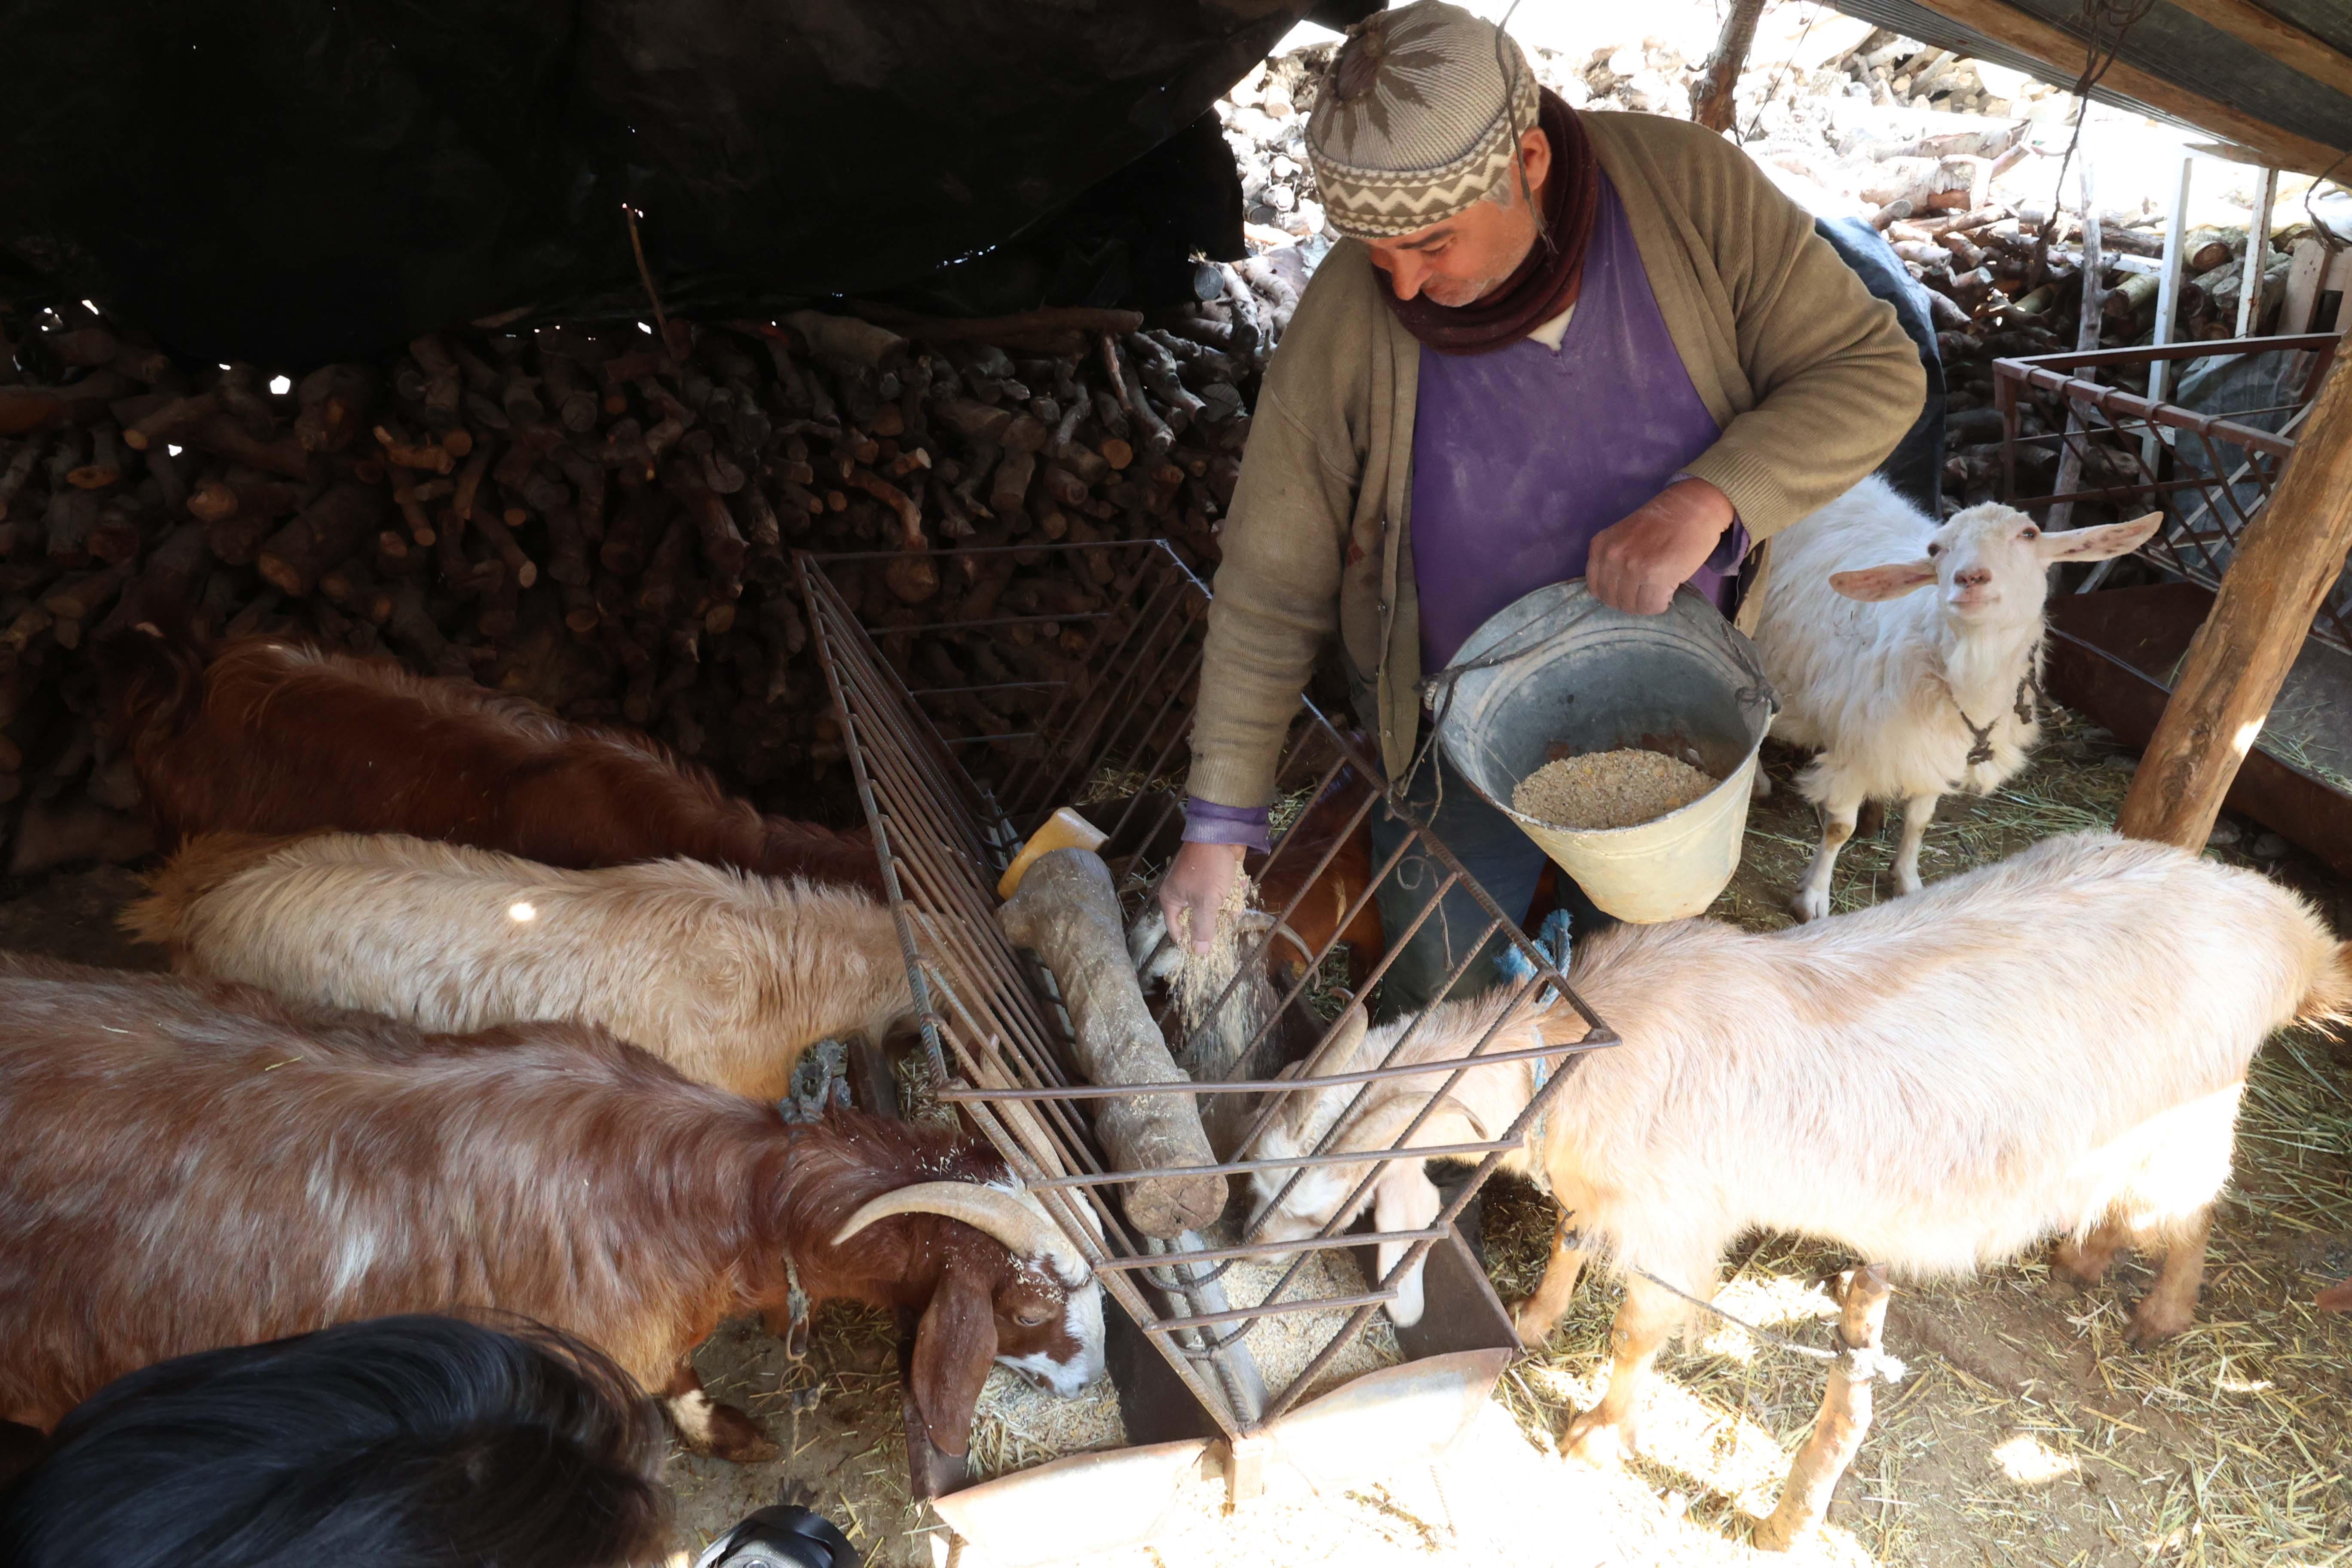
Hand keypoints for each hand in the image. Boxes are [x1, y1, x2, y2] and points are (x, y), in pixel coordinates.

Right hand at [1158, 841, 1247, 955]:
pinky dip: (1233, 890)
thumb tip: (1198, 952)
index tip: (1205, 950)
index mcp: (1172, 899)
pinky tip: (1239, 883)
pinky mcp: (1215, 877)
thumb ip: (1203, 927)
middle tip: (1227, 920)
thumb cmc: (1209, 868)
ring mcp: (1200, 884)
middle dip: (1216, 920)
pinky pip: (1224, 892)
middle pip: (1198, 919)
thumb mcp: (1206, 902)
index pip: (1176, 929)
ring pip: (1214, 906)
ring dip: (1228, 904)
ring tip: (1235, 898)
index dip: (1190, 940)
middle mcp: (1183, 893)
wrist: (1222, 834)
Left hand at [1586, 479, 1735, 614]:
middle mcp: (1612, 557)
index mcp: (1600, 546)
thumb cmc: (1662, 522)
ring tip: (1659, 589)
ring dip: (1647, 603)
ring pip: (1632, 606)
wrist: (1693, 508)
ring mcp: (1632, 567)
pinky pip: (1652, 607)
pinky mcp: (1655, 577)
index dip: (1614, 593)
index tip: (1629, 589)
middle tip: (1647, 591)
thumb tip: (1614, 591)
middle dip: (1631, 601)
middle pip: (1613, 600)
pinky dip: (1661, 604)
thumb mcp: (1623, 536)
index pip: (1596, 588)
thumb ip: (1614, 560)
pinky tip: (1668, 590)